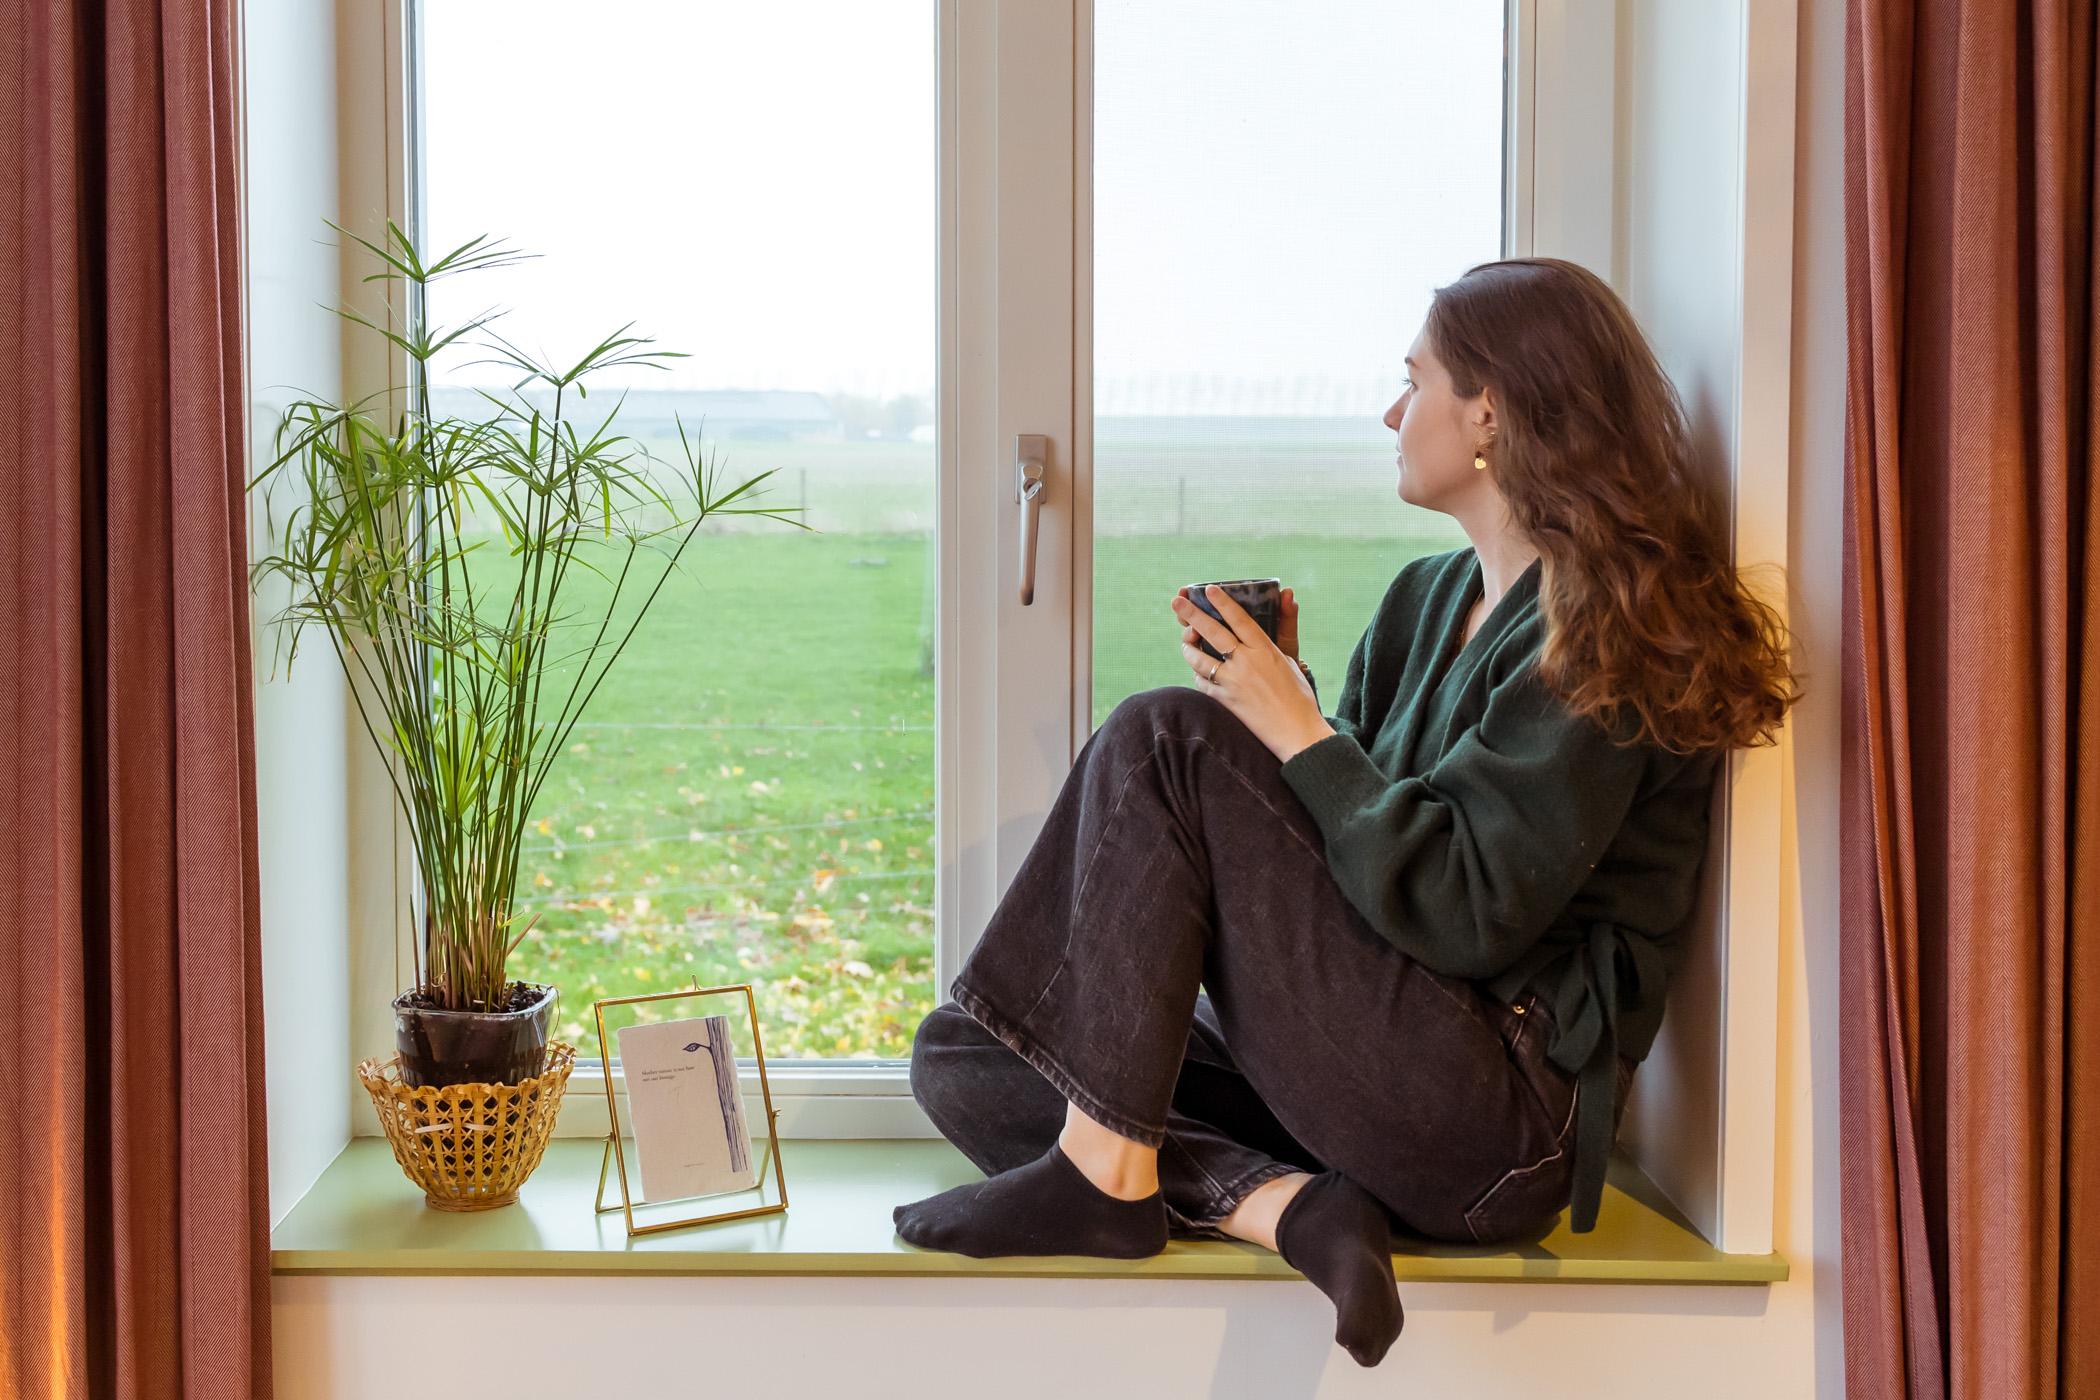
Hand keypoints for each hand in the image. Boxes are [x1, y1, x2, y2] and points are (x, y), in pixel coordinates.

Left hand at [1170, 584, 1334, 762]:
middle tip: (1176, 601)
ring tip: (1185, 641)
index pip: (1238, 619)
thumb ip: (1277, 638)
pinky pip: (1202, 682)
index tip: (1208, 589)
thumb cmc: (1299, 697)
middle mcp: (1246, 662)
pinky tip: (1198, 670)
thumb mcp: (1290, 662)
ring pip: (1199, 659)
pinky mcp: (1224, 701)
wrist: (1296, 732)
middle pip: (1212, 632)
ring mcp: (1232, 682)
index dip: (1222, 602)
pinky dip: (1198, 674)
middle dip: (1192, 614)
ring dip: (1188, 648)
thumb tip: (1277, 609)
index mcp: (1264, 649)